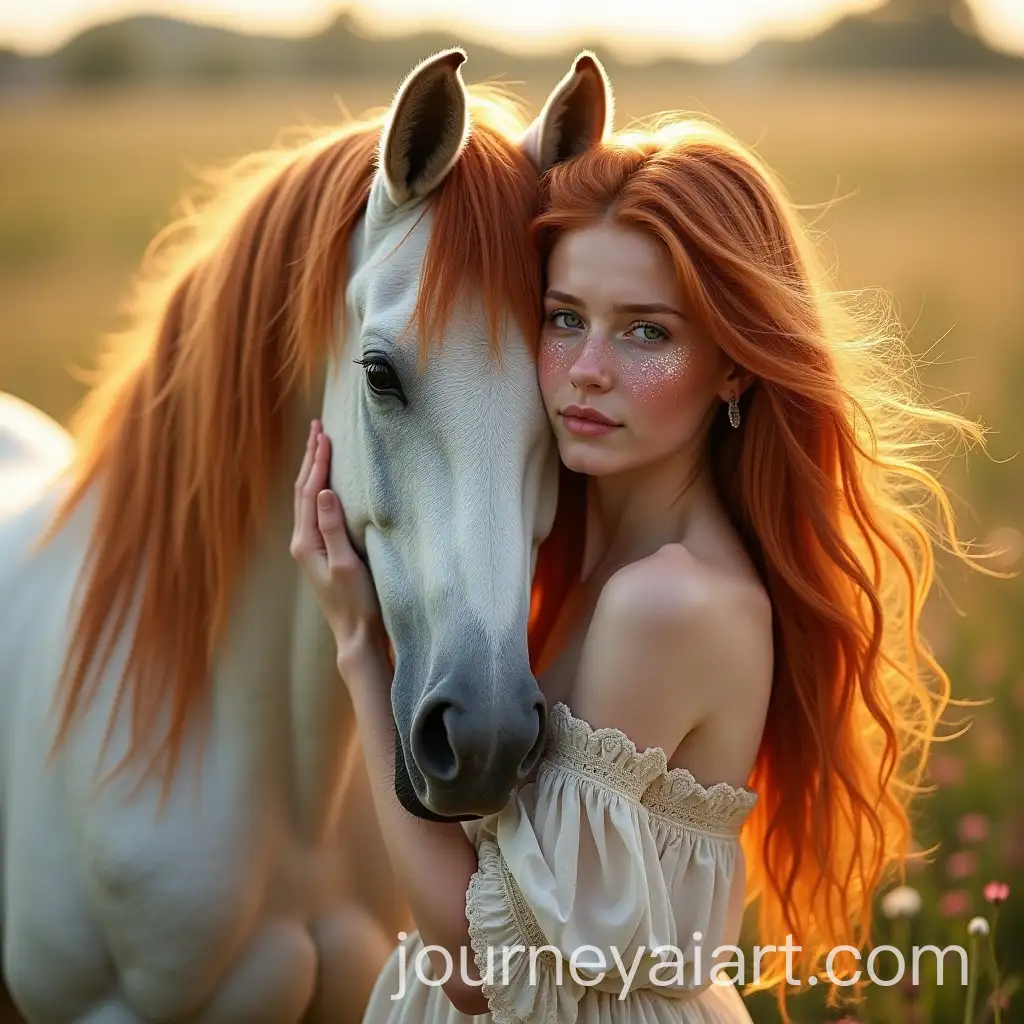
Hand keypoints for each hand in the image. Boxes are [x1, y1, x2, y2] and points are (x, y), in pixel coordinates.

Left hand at [290, 419, 387, 669]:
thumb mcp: (347, 563)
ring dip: (312, 471)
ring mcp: (311, 548)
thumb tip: (323, 491)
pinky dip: (319, 488)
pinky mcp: (322, 552)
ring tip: (319, 446)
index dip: (317, 462)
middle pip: (303, 491)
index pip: (309, 491)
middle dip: (310, 458)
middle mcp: (303, 542)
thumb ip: (333, 527)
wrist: (356, 634)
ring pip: (307, 499)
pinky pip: (315, 510)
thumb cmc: (356, 602)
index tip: (325, 434)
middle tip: (317, 428)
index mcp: (306, 542)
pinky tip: (326, 483)